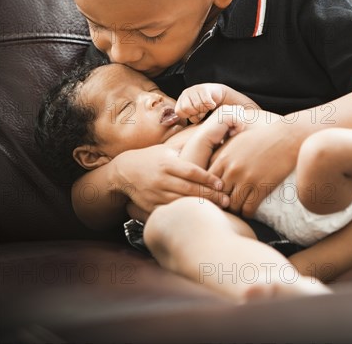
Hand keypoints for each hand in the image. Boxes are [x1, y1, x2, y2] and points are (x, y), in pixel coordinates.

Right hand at [114, 144, 228, 214]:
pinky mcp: (151, 206)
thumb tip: (210, 135)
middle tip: (227, 200)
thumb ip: (187, 145)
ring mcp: (155, 194)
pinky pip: (170, 211)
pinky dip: (183, 213)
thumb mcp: (167, 149)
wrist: (124, 172)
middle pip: (189, 189)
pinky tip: (196, 215)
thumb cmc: (152, 158)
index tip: (221, 184)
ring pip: (181, 202)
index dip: (207, 178)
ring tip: (218, 209)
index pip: (191, 171)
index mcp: (168, 164)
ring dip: (200, 206)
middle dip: (210, 195)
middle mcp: (161, 179)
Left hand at [175, 83, 228, 123]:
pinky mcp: (204, 88)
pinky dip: (211, 106)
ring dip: (205, 109)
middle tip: (202, 111)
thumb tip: (188, 121)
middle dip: (196, 113)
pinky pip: (206, 102)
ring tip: (207, 107)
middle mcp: (186, 93)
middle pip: (186, 108)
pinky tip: (212, 104)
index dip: (189, 116)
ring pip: (198, 106)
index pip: (179, 112)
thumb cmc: (205, 107)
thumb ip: (189, 117)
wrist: (217, 94)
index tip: (195, 114)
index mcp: (181, 100)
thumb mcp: (195, 113)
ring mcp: (194, 89)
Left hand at [209, 119, 301, 216]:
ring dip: (235, 210)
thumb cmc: (261, 137)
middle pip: (218, 196)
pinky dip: (247, 213)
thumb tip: (209, 166)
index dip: (210, 191)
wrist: (286, 137)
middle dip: (221, 202)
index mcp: (223, 158)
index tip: (217, 195)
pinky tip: (249, 211)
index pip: (207, 182)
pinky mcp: (262, 187)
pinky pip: (248, 208)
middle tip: (226, 206)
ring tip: (238, 210)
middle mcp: (232, 169)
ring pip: (232, 205)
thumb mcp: (236, 141)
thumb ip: (221, 154)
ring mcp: (247, 179)